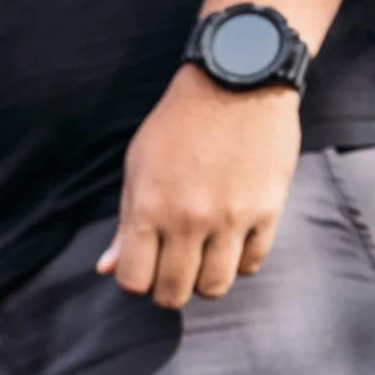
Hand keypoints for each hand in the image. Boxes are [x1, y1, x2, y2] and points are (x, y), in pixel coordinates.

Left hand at [99, 65, 300, 308]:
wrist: (239, 82)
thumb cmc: (179, 125)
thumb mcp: (138, 168)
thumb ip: (125, 224)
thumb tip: (106, 268)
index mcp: (149, 209)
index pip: (133, 281)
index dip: (135, 284)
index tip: (143, 270)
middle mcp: (188, 219)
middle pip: (173, 293)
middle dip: (169, 290)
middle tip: (174, 272)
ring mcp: (230, 217)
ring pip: (215, 286)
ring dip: (205, 281)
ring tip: (204, 259)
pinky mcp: (268, 210)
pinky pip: (253, 263)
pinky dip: (241, 262)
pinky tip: (233, 244)